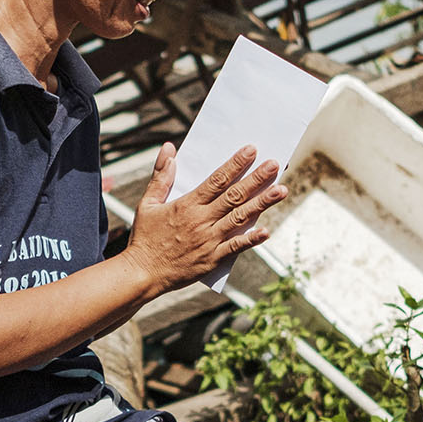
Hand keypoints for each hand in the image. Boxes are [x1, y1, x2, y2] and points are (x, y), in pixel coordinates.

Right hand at [124, 143, 285, 293]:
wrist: (142, 273)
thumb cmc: (144, 237)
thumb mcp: (147, 203)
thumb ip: (161, 176)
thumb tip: (169, 148)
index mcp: (186, 205)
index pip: (216, 180)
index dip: (235, 164)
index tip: (251, 150)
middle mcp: (201, 221)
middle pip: (234, 196)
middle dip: (256, 179)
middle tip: (274, 165)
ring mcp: (208, 241)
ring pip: (240, 218)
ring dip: (262, 203)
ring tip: (281, 190)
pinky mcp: (212, 259)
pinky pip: (235, 248)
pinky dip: (252, 240)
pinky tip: (267, 231)